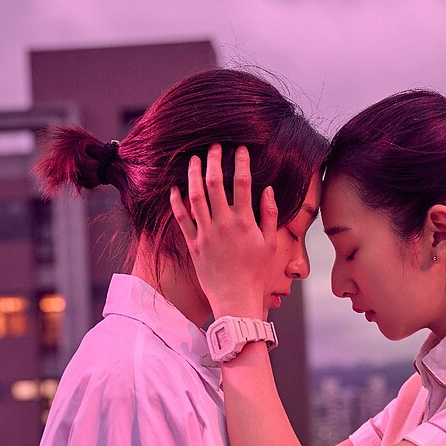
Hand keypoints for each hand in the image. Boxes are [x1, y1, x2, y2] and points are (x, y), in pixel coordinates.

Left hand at [170, 144, 277, 318]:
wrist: (235, 299)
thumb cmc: (256, 273)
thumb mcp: (271, 244)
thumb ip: (270, 215)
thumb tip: (267, 191)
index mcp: (245, 222)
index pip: (243, 183)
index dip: (241, 162)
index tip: (240, 149)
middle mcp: (223, 224)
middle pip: (216, 184)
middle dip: (214, 161)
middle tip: (214, 147)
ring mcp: (206, 234)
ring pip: (196, 197)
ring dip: (194, 176)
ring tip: (194, 160)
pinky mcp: (193, 245)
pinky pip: (182, 219)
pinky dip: (177, 203)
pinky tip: (175, 189)